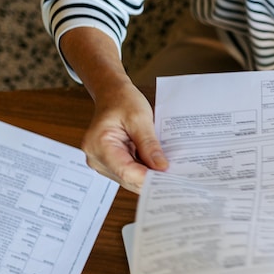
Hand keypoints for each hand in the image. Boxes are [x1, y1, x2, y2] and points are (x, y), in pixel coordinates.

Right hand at [60, 27, 168, 192]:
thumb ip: (149, 144)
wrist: (112, 93)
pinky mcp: (110, 162)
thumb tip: (161, 167)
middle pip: (127, 178)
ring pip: (129, 178)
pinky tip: (159, 168)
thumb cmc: (122, 100)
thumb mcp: (139, 118)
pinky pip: (129, 172)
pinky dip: (144, 170)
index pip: (125, 171)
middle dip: (152, 180)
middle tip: (177, 180)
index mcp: (98, 144)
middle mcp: (96, 157)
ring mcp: (102, 162)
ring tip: (170, 174)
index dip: (148, 178)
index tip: (170, 180)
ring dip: (149, 176)